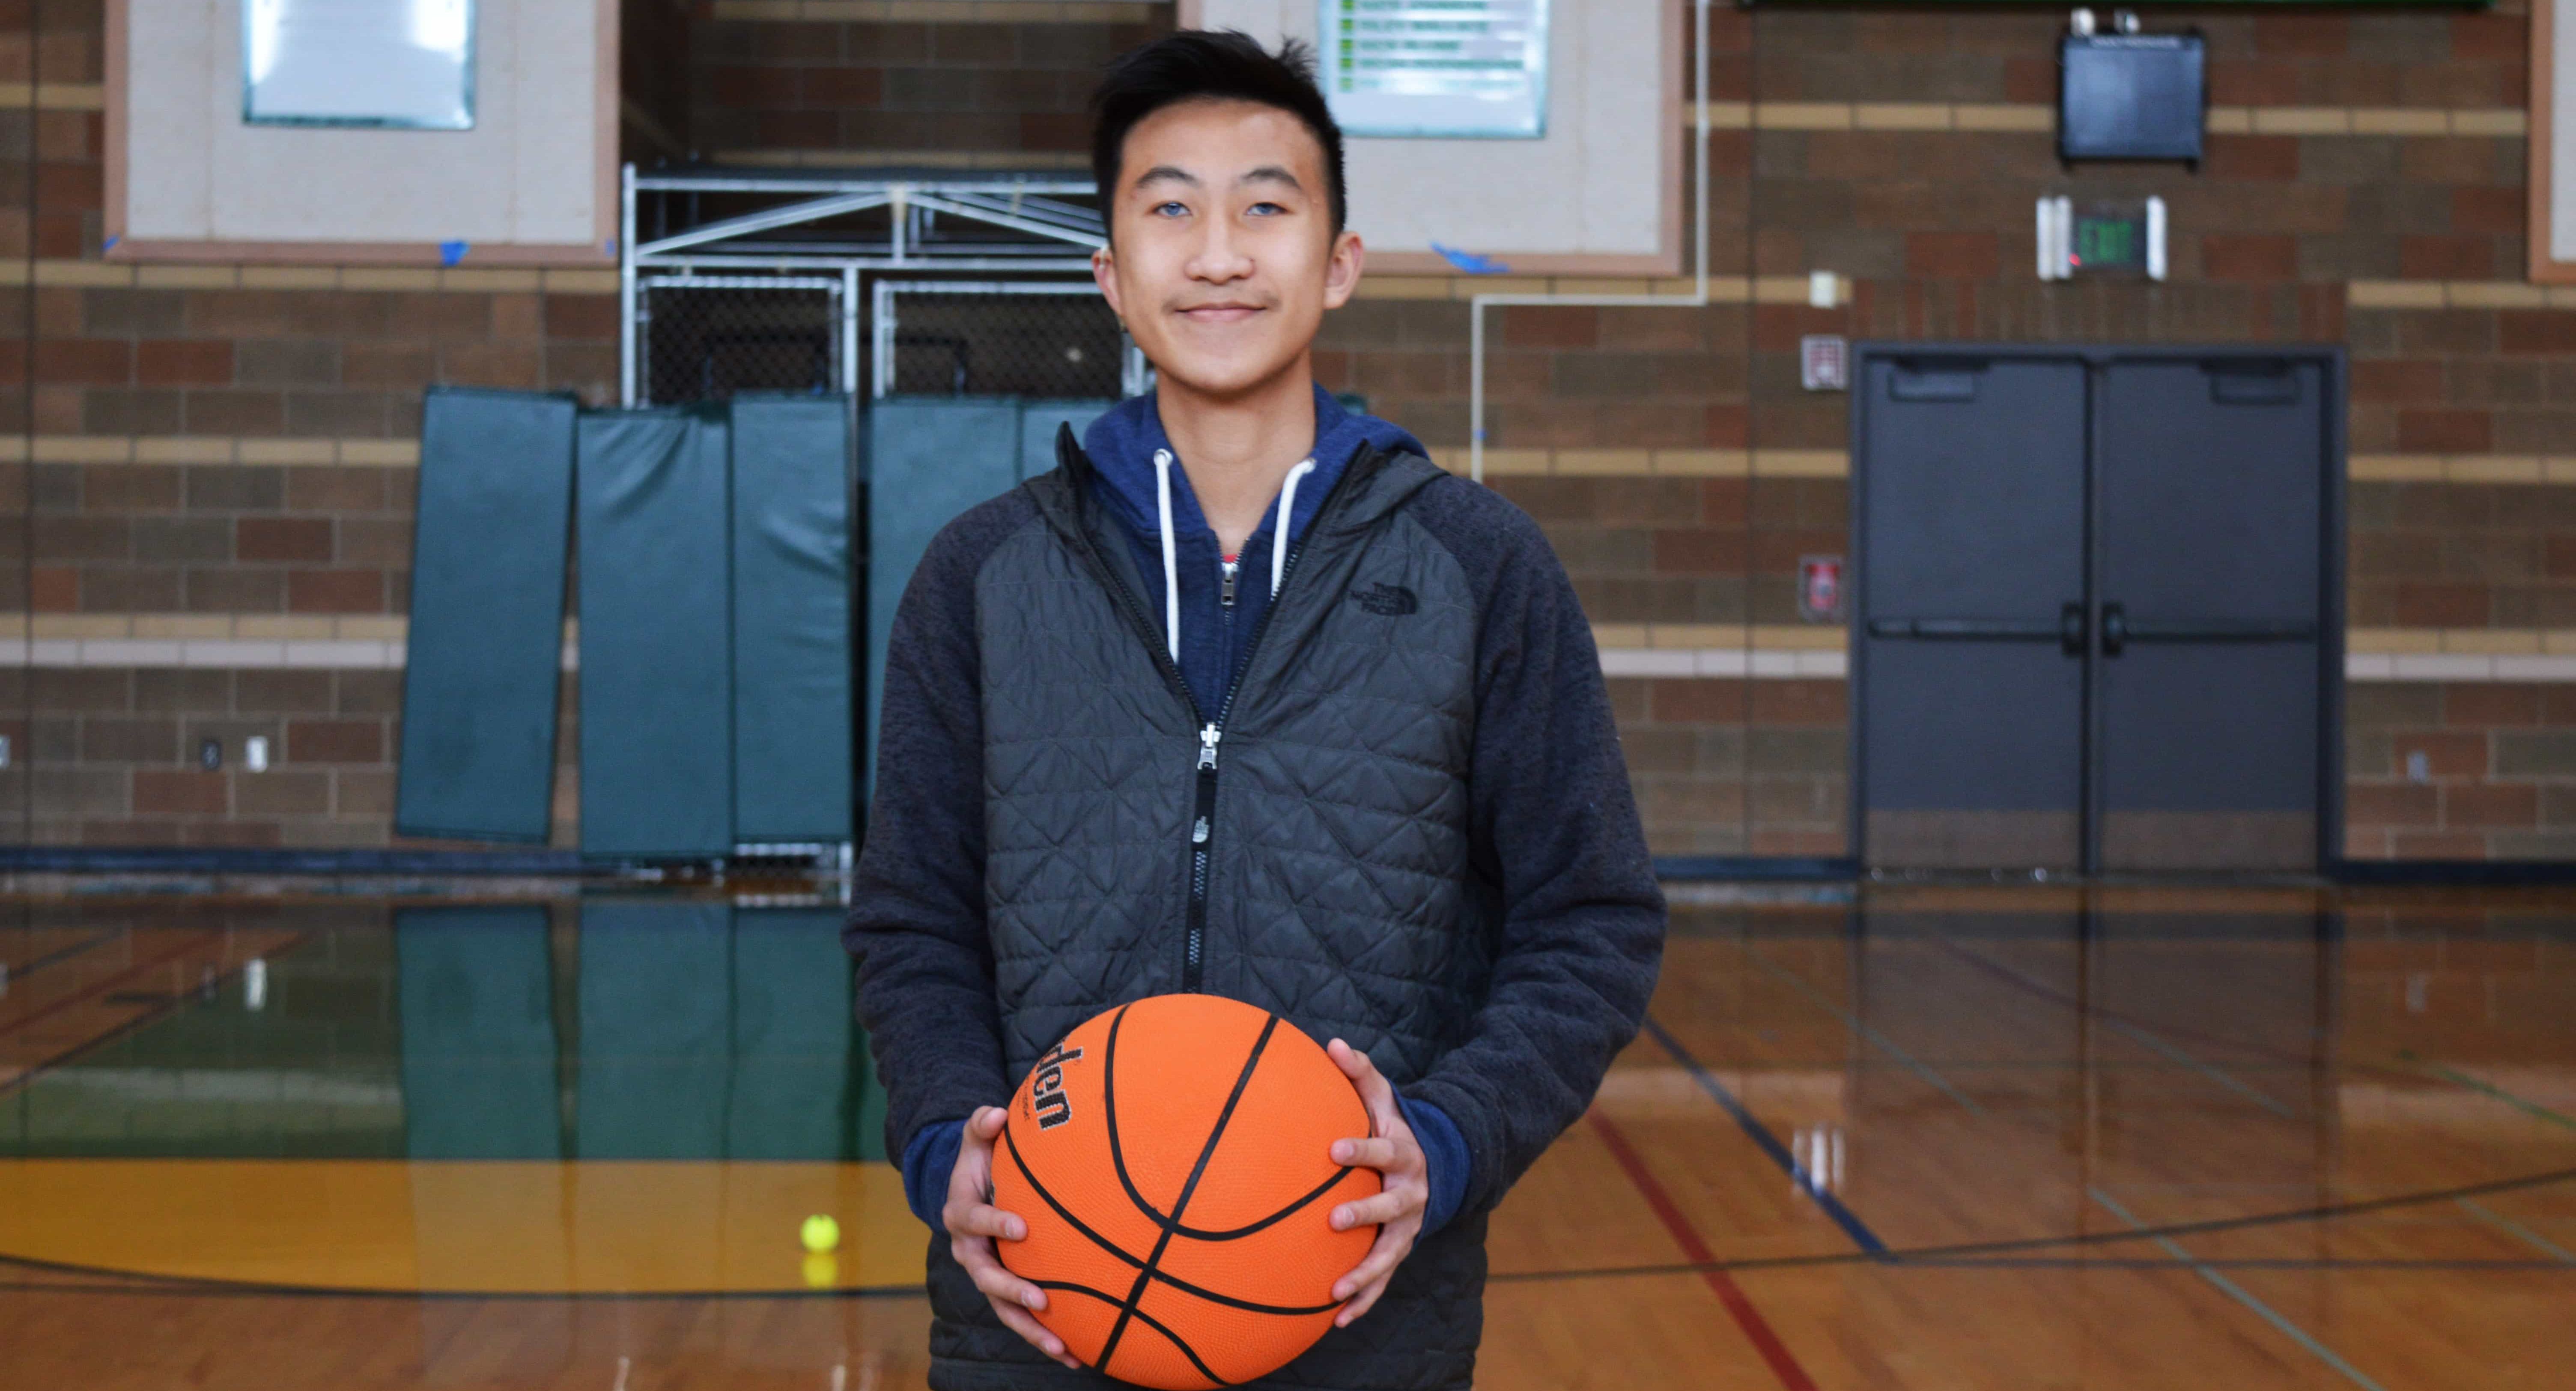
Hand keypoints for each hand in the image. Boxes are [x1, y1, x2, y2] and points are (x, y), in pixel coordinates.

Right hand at [943, 1106, 1081, 1368]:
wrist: (971, 1188)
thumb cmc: (981, 1159)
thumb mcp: (976, 1138)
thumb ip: (981, 1124)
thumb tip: (995, 1114)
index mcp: (961, 1214)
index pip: (974, 1221)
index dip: (994, 1224)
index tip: (1021, 1228)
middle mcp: (970, 1252)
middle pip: (986, 1278)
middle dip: (1012, 1290)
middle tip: (1041, 1299)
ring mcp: (987, 1274)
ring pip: (1004, 1309)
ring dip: (1031, 1329)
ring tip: (1062, 1348)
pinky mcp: (1004, 1290)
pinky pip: (1022, 1317)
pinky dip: (1046, 1336)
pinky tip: (1077, 1354)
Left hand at [1322, 1039, 1428, 1326]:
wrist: (1434, 1166)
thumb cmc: (1392, 1128)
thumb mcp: (1382, 1099)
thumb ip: (1360, 1074)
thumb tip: (1332, 1043)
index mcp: (1403, 1153)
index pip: (1382, 1149)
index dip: (1360, 1148)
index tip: (1333, 1149)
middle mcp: (1409, 1192)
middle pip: (1389, 1205)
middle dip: (1365, 1212)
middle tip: (1335, 1220)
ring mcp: (1407, 1226)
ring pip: (1389, 1253)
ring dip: (1364, 1273)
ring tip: (1335, 1291)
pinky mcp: (1400, 1250)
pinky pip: (1384, 1280)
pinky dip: (1364, 1300)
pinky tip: (1337, 1321)